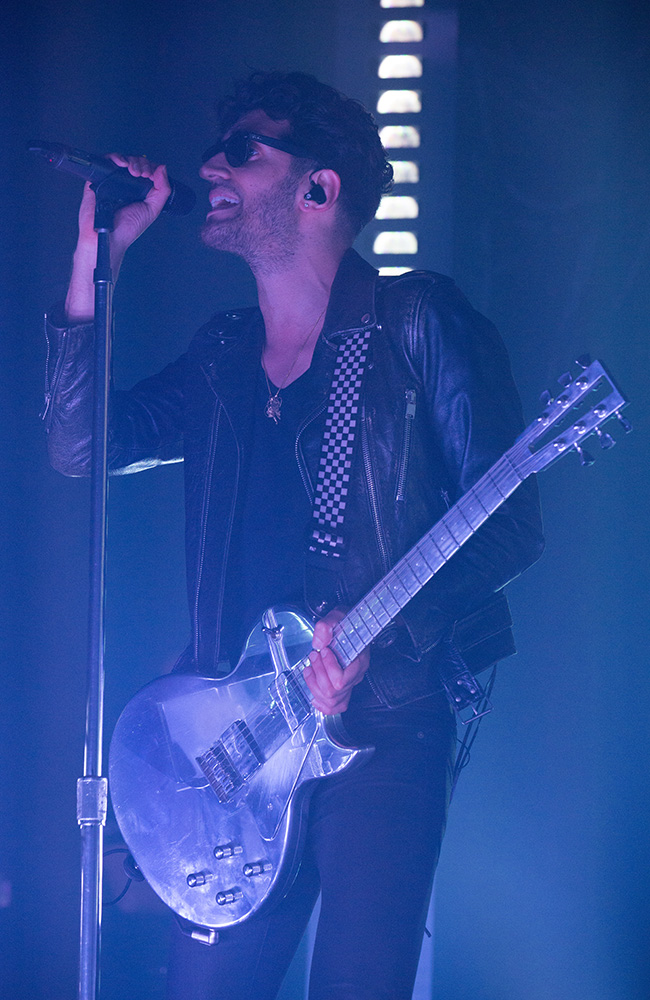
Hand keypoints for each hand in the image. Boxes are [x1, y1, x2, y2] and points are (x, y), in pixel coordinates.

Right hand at [65, 154, 171, 321]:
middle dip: (139, 162)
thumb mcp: (150, 213)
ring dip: (128, 160)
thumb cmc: (124, 233)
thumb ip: (160, 193)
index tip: (152, 173)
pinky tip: (119, 166)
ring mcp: (106, 185)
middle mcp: (120, 187)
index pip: (143, 171)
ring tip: (132, 169)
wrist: (104, 245)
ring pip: (116, 160)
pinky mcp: (93, 186)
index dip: (148, 167)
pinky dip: (111, 161)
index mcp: (134, 194)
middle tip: (141, 171)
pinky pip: (100, 166)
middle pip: (131, 162)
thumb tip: (162, 170)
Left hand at [304, 609, 369, 714]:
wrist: (351, 625)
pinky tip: (314, 692)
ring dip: (314, 685)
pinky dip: (321, 704)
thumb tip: (319, 643)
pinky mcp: (343, 688)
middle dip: (318, 674)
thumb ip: (327, 626)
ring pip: (331, 700)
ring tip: (309, 669)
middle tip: (313, 657)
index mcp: (359, 660)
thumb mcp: (337, 616)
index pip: (342, 678)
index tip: (322, 651)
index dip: (328, 667)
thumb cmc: (346, 622)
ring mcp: (350, 683)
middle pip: (334, 690)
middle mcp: (356, 675)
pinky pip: (334, 707)